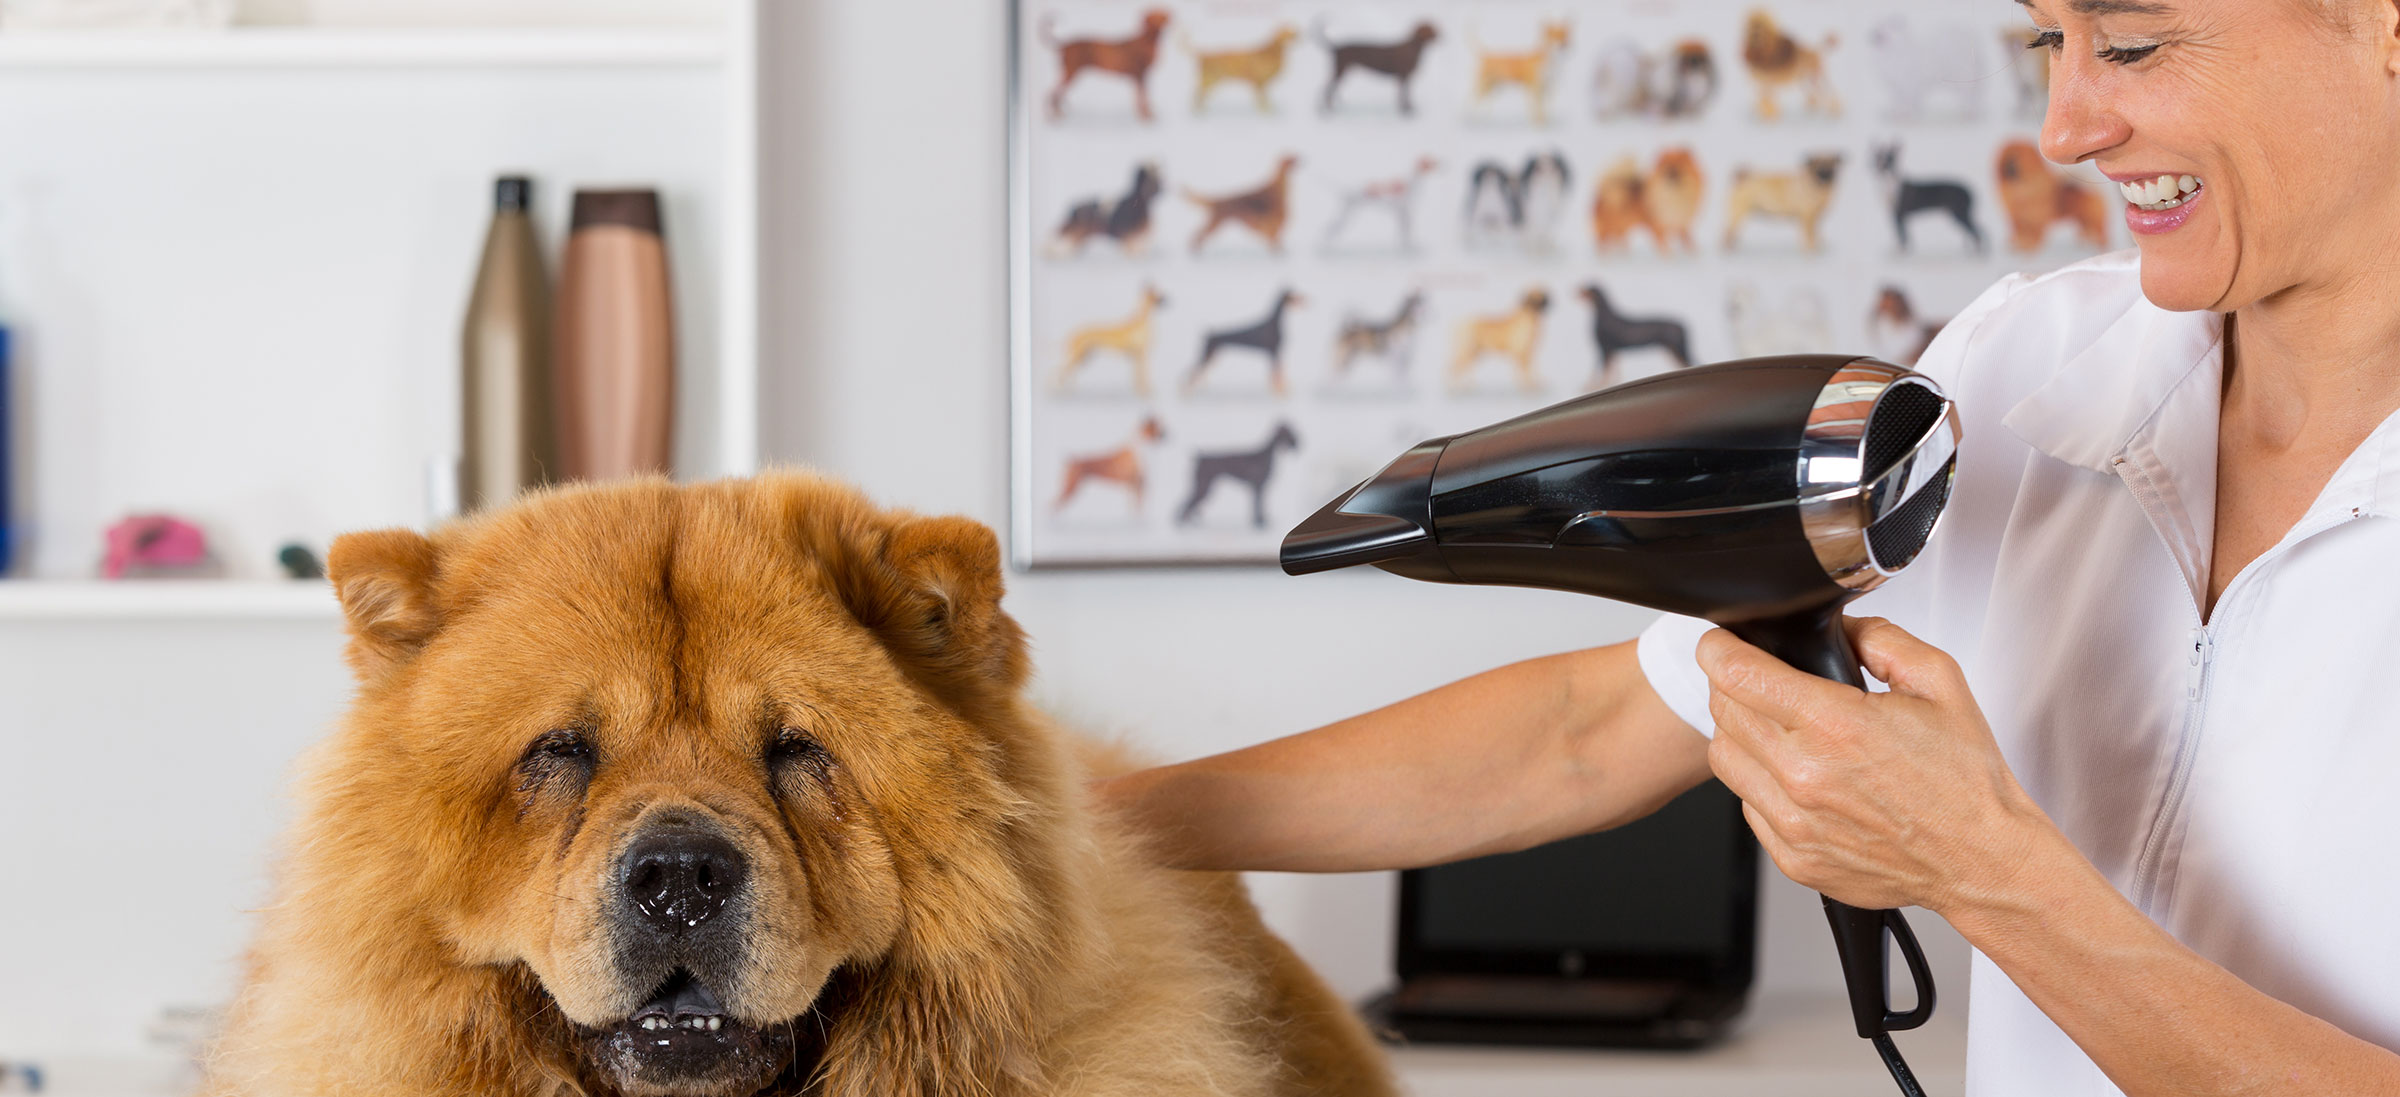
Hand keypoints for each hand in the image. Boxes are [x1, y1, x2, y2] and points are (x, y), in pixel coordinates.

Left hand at [1697, 616, 2053, 914]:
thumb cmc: (1965, 782)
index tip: (1720, 643)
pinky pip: (1746, 806)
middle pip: (1722, 710)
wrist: (1982, 860)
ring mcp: (1794, 821)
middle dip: (1735, 686)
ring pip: (1724, 758)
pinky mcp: (1792, 857)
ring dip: (1740, 735)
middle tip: (1764, 684)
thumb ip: (1880, 638)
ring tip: (1780, 731)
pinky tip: (1798, 778)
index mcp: (1835, 725)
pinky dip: (1760, 785)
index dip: (1719, 648)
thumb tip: (1837, 627)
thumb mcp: (1938, 682)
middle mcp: (1804, 775)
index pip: (1736, 674)